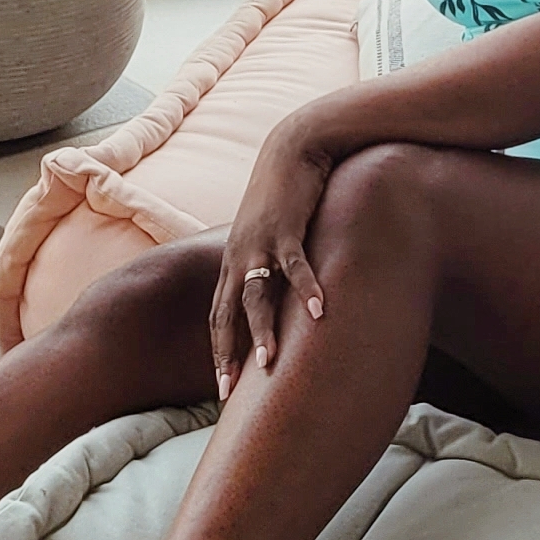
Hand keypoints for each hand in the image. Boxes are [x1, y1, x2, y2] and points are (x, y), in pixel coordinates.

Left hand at [210, 123, 330, 398]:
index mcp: (233, 262)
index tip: (221, 386)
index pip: (218, 316)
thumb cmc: (283, 196)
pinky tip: (321, 312)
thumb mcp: (268, 235)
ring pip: (255, 295)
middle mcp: (239, 257)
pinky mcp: (287, 228)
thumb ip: (269, 265)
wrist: (292, 149)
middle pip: (226, 313)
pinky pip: (296, 265)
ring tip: (269, 364)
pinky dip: (307, 289)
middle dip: (226, 354)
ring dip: (261, 330)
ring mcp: (260, 244)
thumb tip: (279, 296)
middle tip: (228, 391)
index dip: (218, 351)